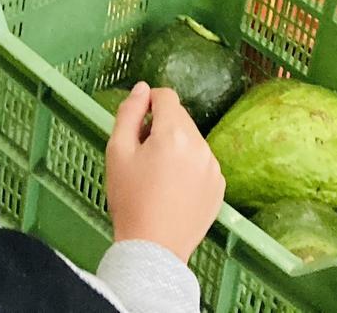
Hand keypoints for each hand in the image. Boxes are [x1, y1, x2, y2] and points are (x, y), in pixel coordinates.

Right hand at [103, 84, 223, 263]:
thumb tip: (141, 88)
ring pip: (191, 139)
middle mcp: (200, 145)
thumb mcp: (117, 151)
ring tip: (158, 175)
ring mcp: (213, 167)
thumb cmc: (130, 199)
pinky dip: (188, 165)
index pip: (165, 96)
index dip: (147, 103)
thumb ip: (129, 112)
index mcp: (174, 133)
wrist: (153, 249)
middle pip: (180, 117)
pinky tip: (173, 188)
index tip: (136, 124)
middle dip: (161, 126)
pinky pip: (202, 161)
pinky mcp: (219, 186)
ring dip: (176, 145)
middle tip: (142, 155)